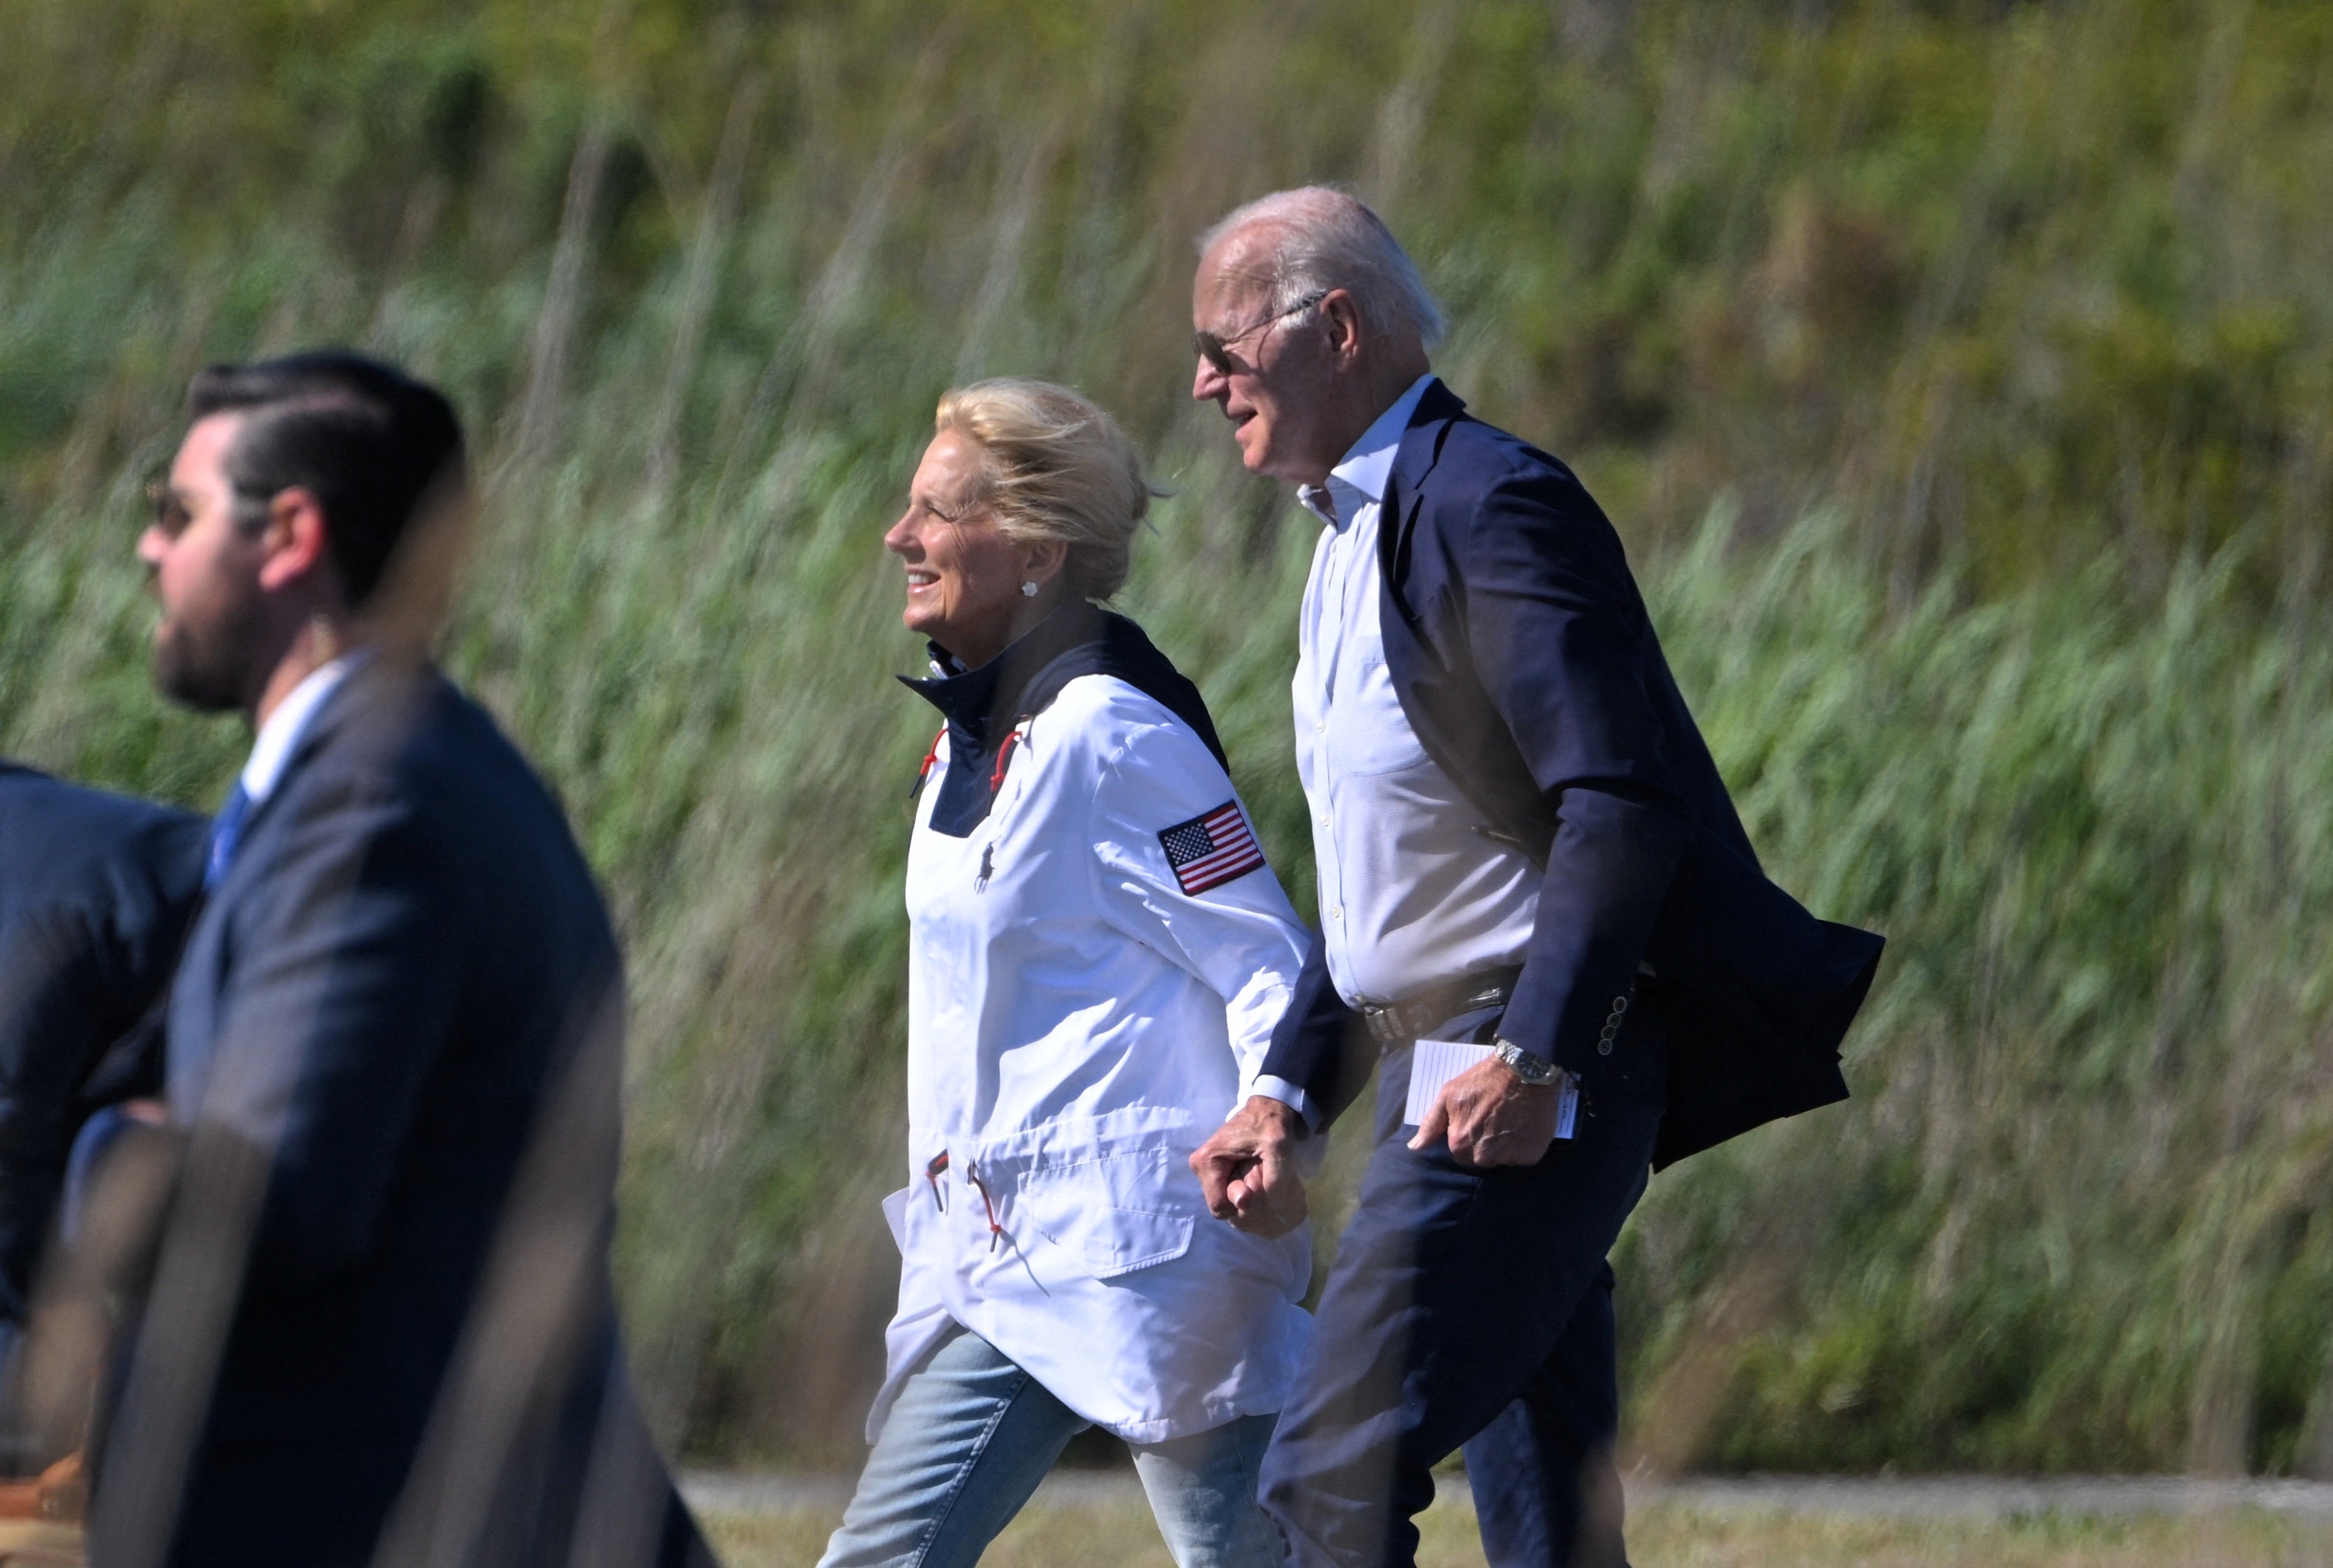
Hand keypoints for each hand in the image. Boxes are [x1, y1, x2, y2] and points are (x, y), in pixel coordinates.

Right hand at [1190, 1096, 1308, 1237]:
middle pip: (1222, 1206)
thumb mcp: (1278, 1147)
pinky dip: (1245, 1192)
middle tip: (1262, 1182)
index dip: (1242, 1205)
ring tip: (1262, 1179)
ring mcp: (1207, 1170)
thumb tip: (1273, 1208)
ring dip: (1247, 1198)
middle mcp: (1201, 1168)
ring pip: (1226, 1202)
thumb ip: (1276, 1179)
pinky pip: (1228, 1194)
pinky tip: (1258, 1180)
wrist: (1269, 1107)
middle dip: (1244, 1202)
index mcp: (1206, 1161)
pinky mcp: (1216, 1170)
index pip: (1219, 1207)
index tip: (1259, 1189)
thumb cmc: (1270, 1124)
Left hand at [1409, 1056, 1564, 1167]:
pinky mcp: (1531, 1156)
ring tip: (1509, 1122)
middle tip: (1493, 1121)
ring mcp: (1509, 1158)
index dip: (1466, 1136)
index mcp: (1460, 1144)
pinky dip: (1522, 1146)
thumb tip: (1414, 1147)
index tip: (1475, 1120)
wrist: (1524, 1070)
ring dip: (1503, 1146)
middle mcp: (1483, 1157)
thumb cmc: (1483, 1080)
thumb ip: (1430, 1124)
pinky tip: (1523, 1126)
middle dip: (1484, 1145)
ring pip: (1501, 1159)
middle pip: (1480, 1159)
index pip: (1459, 1153)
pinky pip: (1522, 1157)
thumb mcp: (1449, 1095)